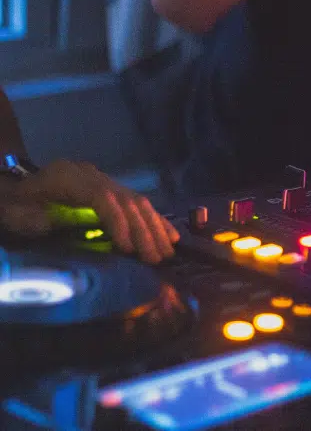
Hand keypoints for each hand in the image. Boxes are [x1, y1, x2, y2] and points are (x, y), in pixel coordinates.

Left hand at [0, 160, 178, 263]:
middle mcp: (90, 175)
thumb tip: (57, 227)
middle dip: (144, 230)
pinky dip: (155, 220)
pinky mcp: (109, 189)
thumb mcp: (17, 213)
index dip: (118, 221)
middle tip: (157, 258)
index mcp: (67, 178)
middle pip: (126, 200)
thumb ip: (35, 220)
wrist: (12, 189)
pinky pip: (137, 203)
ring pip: (136, 201)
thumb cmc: (14, 206)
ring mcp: (102, 180)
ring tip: (167, 252)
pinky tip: (171, 235)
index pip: (102, 197)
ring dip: (155, 227)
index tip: (129, 249)